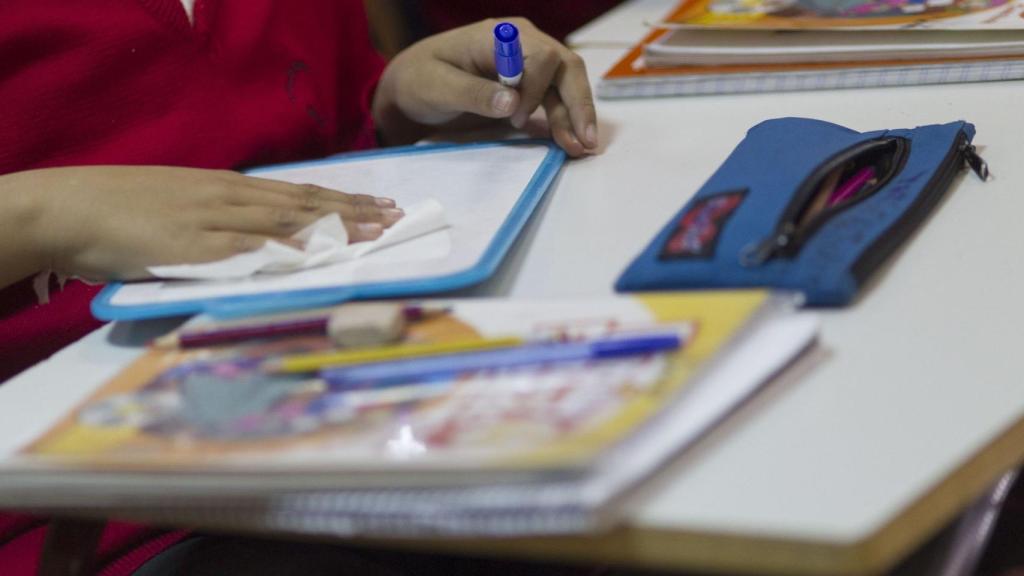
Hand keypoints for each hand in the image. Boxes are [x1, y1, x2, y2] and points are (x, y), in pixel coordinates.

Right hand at [8, 166, 402, 281]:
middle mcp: (229, 199)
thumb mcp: (183, 208)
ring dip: (334, 228)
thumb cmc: (124, 210)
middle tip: (397, 218)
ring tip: (374, 233)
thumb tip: (261, 237)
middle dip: (354, 212)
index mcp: (228, 188)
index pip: (298, 193)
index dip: (342, 200)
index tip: (380, 205)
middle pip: (304, 204)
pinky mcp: (193, 247)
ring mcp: (213, 222)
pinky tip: (315, 257)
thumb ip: (222, 221)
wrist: (70, 207)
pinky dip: (285, 252)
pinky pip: (247, 250)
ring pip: (286, 221)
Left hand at [373, 18, 597, 156]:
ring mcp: (529, 64)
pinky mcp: (530, 85)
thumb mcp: (437, 86)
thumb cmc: (421, 78)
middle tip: (585, 140)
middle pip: (566, 68)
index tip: (516, 117)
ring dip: (576, 117)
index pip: (540, 55)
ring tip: (580, 149)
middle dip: (578, 104)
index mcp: (501, 36)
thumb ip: (473, 92)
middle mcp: (523, 44)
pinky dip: (565, 121)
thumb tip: (512, 102)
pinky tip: (570, 142)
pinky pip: (556, 99)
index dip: (537, 88)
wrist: (413, 85)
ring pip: (567, 85)